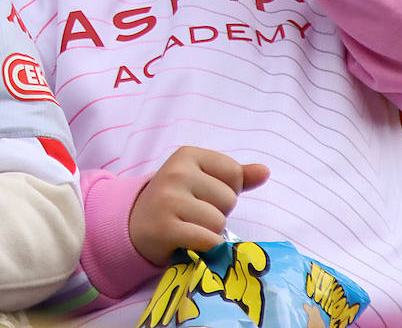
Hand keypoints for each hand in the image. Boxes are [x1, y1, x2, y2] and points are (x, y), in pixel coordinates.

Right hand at [127, 146, 269, 265]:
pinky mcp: (165, 228)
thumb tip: (265, 171)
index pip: (234, 173)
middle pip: (228, 199)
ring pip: (219, 222)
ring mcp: (168, 200)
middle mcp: (176, 173)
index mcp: (187, 154)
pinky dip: (205, 246)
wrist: (136, 225)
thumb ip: (236, 176)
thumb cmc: (177, 200)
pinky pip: (207, 240)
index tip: (203, 194)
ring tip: (189, 227)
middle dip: (218, 212)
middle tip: (193, 214)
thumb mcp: (203, 180)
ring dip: (210, 232)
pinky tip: (189, 241)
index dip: (226, 189)